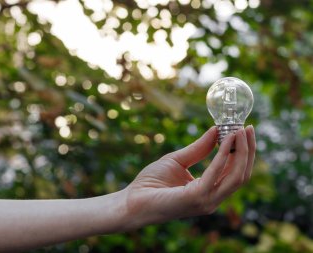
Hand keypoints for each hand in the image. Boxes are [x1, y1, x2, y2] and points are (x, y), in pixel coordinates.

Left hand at [123, 126, 255, 228]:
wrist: (131, 201)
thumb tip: (216, 131)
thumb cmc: (151, 183)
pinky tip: (226, 139)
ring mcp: (206, 201)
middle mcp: (211, 199)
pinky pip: (216, 174)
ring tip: (242, 130)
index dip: (241, 152)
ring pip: (236, 176)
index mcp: (208, 191)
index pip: (234, 173)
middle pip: (240, 174)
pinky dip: (223, 155)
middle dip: (247, 150)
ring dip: (241, 151)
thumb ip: (198, 149)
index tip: (243, 130)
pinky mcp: (196, 199)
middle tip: (249, 128)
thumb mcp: (177, 160)